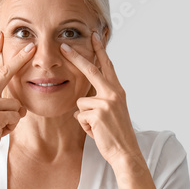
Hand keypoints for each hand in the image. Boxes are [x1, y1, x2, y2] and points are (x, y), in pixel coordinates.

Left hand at [61, 31, 138, 166]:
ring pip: (80, 103)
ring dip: (85, 118)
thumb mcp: (113, 112)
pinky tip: (97, 132)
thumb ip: (102, 100)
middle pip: (91, 70)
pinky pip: (79, 116)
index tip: (94, 36)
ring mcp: (106, 102)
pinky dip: (85, 127)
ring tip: (98, 128)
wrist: (125, 152)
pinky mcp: (97, 113)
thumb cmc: (116, 134)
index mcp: (118, 91)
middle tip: (63, 45)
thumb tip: (83, 100)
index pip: (107, 66)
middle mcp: (114, 93)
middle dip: (76, 57)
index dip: (100, 51)